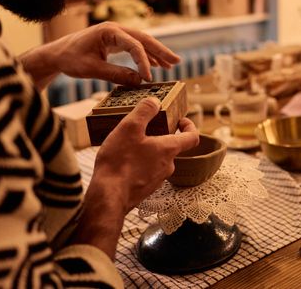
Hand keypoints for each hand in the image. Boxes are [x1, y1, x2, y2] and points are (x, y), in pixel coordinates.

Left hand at [20, 21, 180, 89]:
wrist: (56, 54)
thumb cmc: (70, 59)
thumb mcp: (92, 69)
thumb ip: (116, 74)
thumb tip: (139, 82)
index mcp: (109, 31)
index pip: (133, 45)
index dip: (143, 62)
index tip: (149, 79)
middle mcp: (115, 29)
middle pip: (144, 38)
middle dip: (161, 50)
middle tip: (177, 61)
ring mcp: (116, 34)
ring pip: (141, 42)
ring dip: (156, 53)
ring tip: (171, 64)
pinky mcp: (115, 41)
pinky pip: (135, 47)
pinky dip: (146, 56)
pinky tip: (156, 65)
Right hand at [92, 97, 198, 211]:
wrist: (108, 198)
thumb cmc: (119, 162)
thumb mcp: (129, 128)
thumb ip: (144, 111)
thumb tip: (155, 102)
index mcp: (169, 150)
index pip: (192, 137)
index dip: (189, 126)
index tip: (180, 120)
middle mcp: (167, 166)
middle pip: (171, 147)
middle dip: (160, 137)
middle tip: (144, 129)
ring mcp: (157, 180)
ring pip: (157, 160)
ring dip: (148, 151)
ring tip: (128, 145)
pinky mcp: (145, 190)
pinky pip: (146, 172)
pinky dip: (139, 165)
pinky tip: (122, 163)